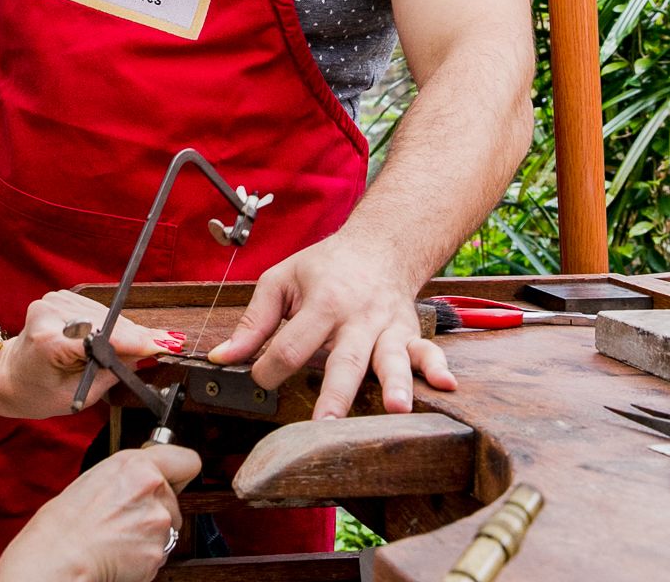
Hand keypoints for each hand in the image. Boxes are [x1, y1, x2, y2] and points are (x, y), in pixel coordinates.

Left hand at [0, 291, 178, 419]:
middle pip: (107, 323)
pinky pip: (95, 310)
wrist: (6, 376)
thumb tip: (143, 354)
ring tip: (142, 345)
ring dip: (125, 330)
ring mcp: (52, 302)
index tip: (163, 344)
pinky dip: (109, 324)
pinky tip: (115, 338)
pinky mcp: (58, 297)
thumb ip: (110, 373)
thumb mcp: (76, 396)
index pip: (102, 338)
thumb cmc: (35, 392)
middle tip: (166, 344)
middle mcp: (49, 314)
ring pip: (104, 314)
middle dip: (136, 336)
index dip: (136, 341)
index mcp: (49, 342)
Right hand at [0, 446, 199, 581]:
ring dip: (149, 535)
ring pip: (167, 529)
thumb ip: (128, 477)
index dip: (179, 473)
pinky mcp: (158, 551)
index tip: (174, 480)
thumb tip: (141, 481)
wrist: (58, 556)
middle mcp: (152, 488)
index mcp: (136, 464)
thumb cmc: (64, 522)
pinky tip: (119, 554)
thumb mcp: (96, 479)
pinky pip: (158, 553)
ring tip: (117, 538)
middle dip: (156, 511)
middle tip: (125, 519)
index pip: (187, 460)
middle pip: (174, 501)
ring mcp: (158, 521)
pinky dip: (143, 557)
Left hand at [206, 234, 456, 419]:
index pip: (291, 345)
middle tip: (326, 423)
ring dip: (395, 384)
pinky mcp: (408, 334)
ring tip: (397, 408)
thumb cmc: (324, 267)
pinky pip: (426, 352)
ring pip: (390, 359)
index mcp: (320, 302)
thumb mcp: (280, 281)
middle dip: (336, 393)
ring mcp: (386, 327)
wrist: (377, 247)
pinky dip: (436, 368)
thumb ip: (253, 323)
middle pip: (344, 359)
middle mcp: (356, 317)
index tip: (259, 380)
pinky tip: (446, 386)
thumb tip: (223, 357)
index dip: (269, 369)